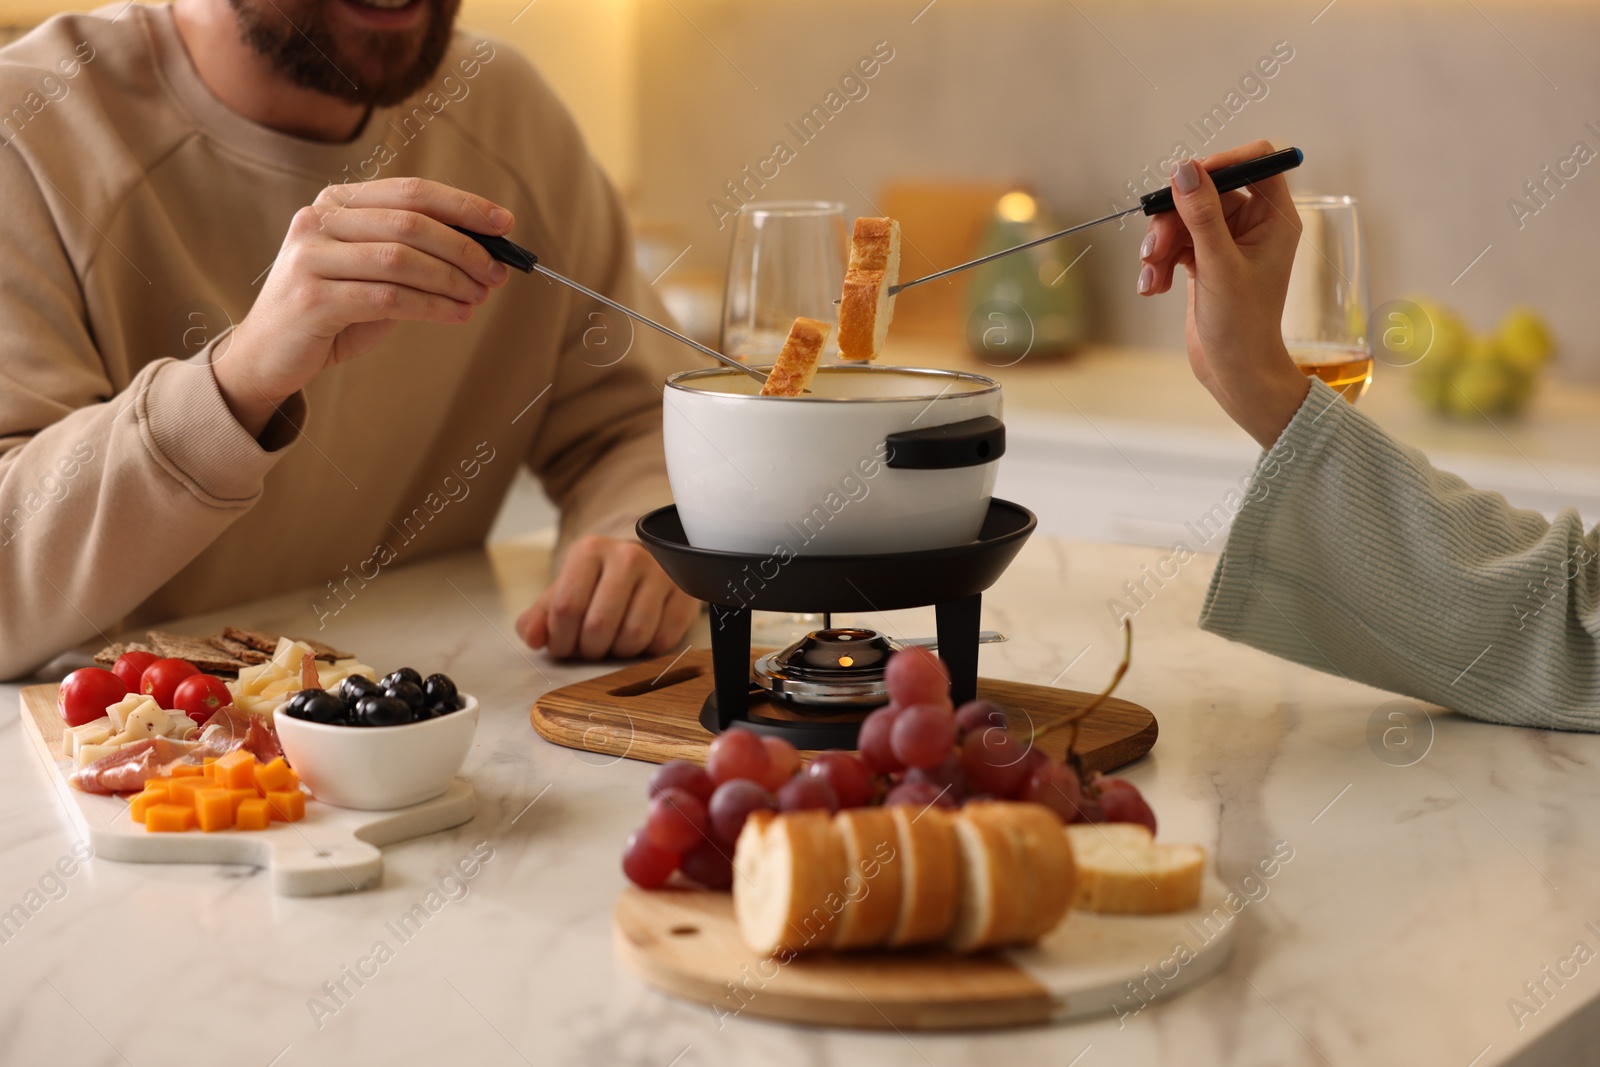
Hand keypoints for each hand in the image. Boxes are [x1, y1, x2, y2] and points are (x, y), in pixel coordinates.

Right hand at [213, 178, 515, 435]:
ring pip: (400, 259)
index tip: (504, 223)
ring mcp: (309, 258)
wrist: (269, 355)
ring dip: (452, 279)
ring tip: (481, 296)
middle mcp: (318, 221)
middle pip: (409, 223)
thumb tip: (485, 256)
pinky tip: (457, 315)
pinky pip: (387, 297)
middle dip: (464, 246)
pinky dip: (431, 306)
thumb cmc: (333, 312)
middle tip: (498, 272)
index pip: (410, 191)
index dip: (462, 205)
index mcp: (335, 203)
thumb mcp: (375, 274)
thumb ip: (416, 258)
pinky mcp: (311, 299)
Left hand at [517, 536, 700, 659]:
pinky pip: (662, 640)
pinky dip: (646, 650)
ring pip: (633, 636)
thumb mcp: (564, 592)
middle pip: (599, 625)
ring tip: (613, 641)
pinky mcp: (684, 594)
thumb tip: (532, 637)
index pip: (566, 606)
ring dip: (618, 651)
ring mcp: (660, 573)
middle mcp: (628, 556)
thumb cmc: (599, 583)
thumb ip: (539, 617)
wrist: (644, 564)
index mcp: (590, 550)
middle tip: (590, 647)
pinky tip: (639, 636)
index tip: (563, 646)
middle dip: (589, 649)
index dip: (561, 639)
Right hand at [1137, 140, 1311, 448]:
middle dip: (1174, 217)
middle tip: (1154, 247)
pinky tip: (1154, 287)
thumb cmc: (1242, 326)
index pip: (1255, 162)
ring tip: (1152, 275)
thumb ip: (1201, 215)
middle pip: (1206, 192)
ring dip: (1160, 243)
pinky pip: (1175, 242)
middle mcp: (1254, 224)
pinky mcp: (1204, 260)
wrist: (1234, 372)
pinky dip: (1160, 261)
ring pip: (1184, 218)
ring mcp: (1227, 242)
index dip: (1220, 164)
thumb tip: (1184, 169)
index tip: (1186, 181)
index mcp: (1275, 218)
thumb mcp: (1218, 266)